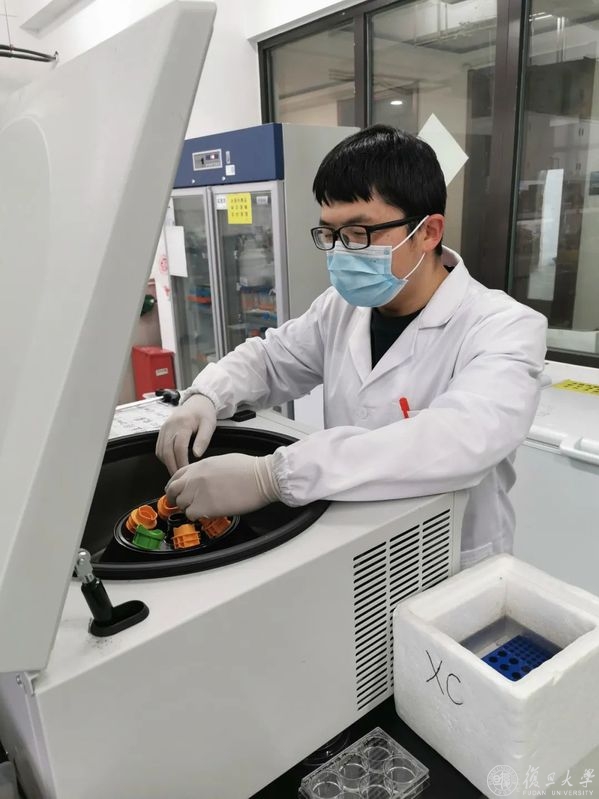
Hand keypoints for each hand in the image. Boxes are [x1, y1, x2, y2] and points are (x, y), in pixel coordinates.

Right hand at [156, 394, 216, 474]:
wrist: (197, 401)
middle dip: (172, 466)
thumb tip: (196, 454)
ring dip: (166, 463)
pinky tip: (171, 462)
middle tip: (178, 478)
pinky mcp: (162, 430)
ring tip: (176, 472)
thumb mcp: (209, 425)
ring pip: (160, 450)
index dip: (181, 462)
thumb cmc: (204, 413)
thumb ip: (203, 439)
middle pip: (166, 451)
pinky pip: (158, 447)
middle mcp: (170, 426)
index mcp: (183, 424)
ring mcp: (164, 428)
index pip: (179, 447)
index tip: (186, 472)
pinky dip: (163, 457)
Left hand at [165, 453, 279, 519]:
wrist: (261, 478)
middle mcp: (195, 478)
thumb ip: (206, 470)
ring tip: (201, 508)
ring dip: (188, 508)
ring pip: (181, 504)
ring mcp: (198, 492)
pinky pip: (191, 515)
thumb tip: (202, 479)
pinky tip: (207, 513)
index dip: (174, 486)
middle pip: (172, 490)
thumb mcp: (221, 461)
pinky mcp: (205, 507)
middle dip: (174, 498)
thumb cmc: (249, 469)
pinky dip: (197, 516)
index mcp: (200, 466)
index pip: (176, 476)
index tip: (176, 491)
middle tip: (179, 504)